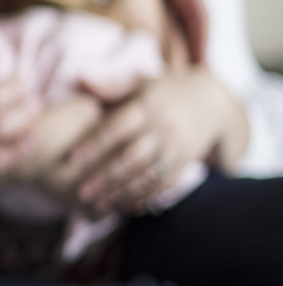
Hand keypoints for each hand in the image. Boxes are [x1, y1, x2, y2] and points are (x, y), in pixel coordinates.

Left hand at [65, 67, 244, 214]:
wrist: (214, 100)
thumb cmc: (165, 90)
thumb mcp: (141, 82)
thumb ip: (110, 86)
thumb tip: (78, 80)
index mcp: (147, 106)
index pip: (116, 128)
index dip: (94, 144)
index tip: (72, 159)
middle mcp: (163, 128)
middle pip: (130, 157)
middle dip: (104, 177)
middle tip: (81, 192)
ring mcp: (177, 146)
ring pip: (147, 175)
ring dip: (122, 192)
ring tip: (99, 204)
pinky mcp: (187, 161)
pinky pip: (165, 184)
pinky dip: (146, 197)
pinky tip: (126, 206)